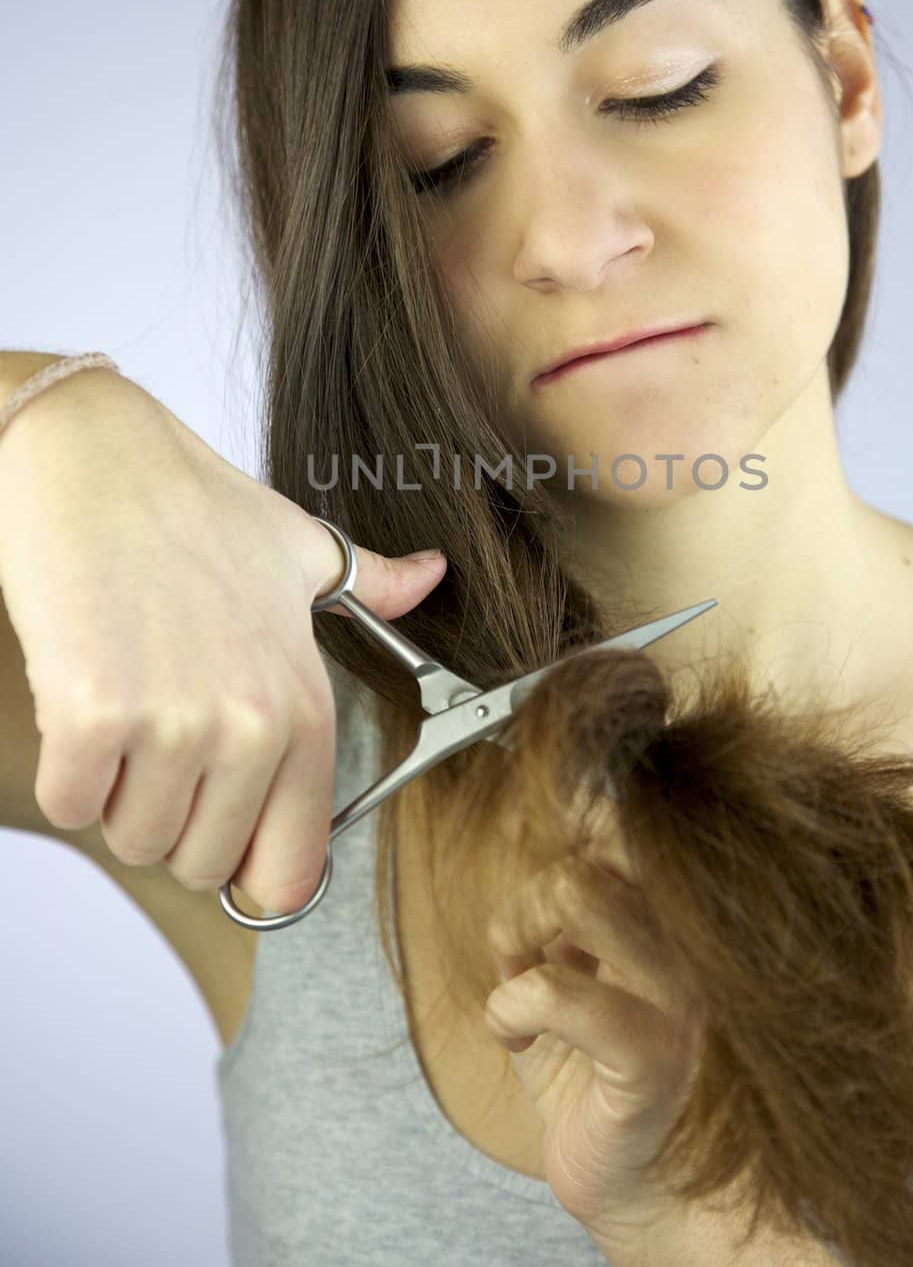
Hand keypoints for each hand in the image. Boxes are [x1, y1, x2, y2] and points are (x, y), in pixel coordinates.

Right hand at [0, 364, 446, 911]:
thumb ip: (372, 584)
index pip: (292, 866)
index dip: (252, 867)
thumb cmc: (192, 504)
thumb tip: (431, 575)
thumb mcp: (300, 546)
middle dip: (174, 819)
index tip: (227, 840)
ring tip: (127, 708)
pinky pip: (74, 804)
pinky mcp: (94, 717)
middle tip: (162, 741)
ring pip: (135, 840)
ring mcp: (174, 723)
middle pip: (203, 864)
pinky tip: (82, 702)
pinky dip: (68, 771)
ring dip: (120, 793)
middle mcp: (251, 725)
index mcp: (305, 704)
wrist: (94, 456)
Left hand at [482, 790, 701, 1241]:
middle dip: (532, 896)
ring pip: (580, 889)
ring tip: (516, 988)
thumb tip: (535, 841)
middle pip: (598, 844)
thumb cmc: (593, 1076)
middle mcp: (691, 944)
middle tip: (521, 951)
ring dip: (518, 932)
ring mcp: (680, 996)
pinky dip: (509, 1007)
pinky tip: (516, 1038)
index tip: (541, 885)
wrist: (632, 1186)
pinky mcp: (652, 1056)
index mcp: (674, 917)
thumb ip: (567, 907)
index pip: (630, 821)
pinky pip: (558, 990)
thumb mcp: (576, 970)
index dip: (574, 823)